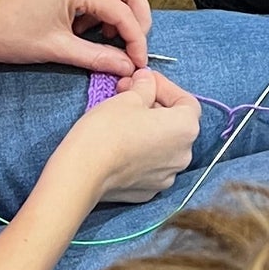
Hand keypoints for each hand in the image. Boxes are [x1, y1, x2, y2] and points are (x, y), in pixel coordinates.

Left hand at [0, 0, 151, 74]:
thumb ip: (97, 57)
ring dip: (122, 12)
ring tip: (112, 40)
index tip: (138, 60)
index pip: (123, 11)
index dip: (136, 39)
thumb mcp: (56, 50)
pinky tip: (93, 30)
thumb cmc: (5, 33)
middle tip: (134, 48)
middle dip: (138, 20)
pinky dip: (106, 8)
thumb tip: (124, 65)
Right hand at [57, 69, 201, 203]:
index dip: (164, 86)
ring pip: (163, 145)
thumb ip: (145, 86)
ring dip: (148, 128)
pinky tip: (121, 142)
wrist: (82, 173)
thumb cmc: (107, 131)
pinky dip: (141, 150)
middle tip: (129, 93)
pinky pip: (150, 164)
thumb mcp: (128, 98)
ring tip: (124, 116)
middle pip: (175, 123)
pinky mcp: (148, 190)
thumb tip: (147, 81)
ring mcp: (167, 176)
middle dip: (154, 105)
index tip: (145, 79)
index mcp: (186, 129)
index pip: (185, 101)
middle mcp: (183, 155)